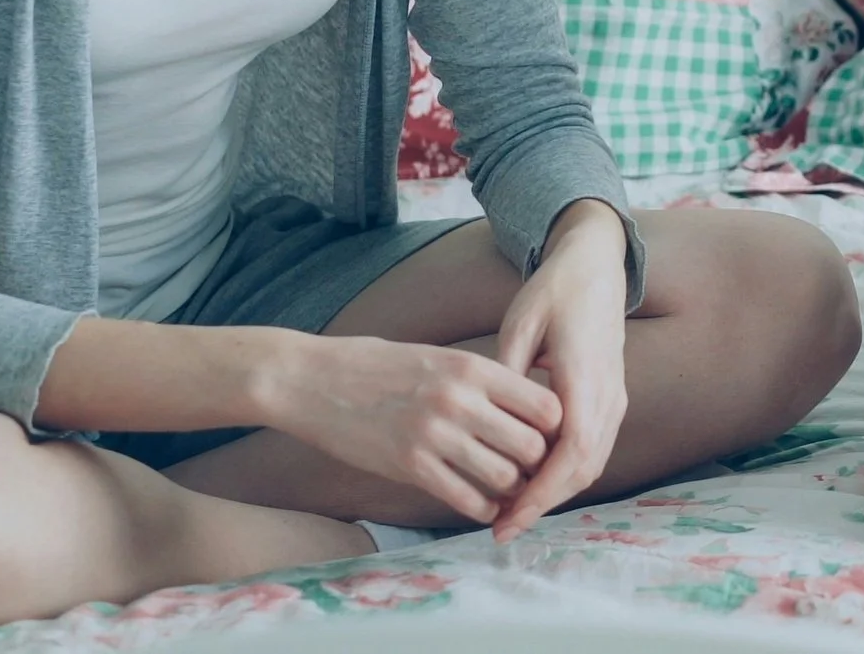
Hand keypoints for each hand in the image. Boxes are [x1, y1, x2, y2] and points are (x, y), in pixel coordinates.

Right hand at [266, 333, 561, 526]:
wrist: (310, 380)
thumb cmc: (374, 365)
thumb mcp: (435, 356)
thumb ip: (477, 378)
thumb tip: (522, 403)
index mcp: (471, 367)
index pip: (544, 404)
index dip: (552, 427)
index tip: (545, 436)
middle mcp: (460, 399)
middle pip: (532, 445)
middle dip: (538, 463)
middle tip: (534, 472)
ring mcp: (435, 435)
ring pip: (504, 477)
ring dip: (513, 489)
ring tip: (510, 491)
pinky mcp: (409, 466)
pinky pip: (466, 499)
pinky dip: (483, 508)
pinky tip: (483, 505)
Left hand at [488, 200, 632, 541]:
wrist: (597, 266)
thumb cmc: (555, 289)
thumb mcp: (521, 322)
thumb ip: (505, 372)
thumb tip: (483, 421)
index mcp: (585, 374)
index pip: (572, 451)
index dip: (542, 491)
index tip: (508, 516)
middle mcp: (608, 393)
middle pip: (584, 468)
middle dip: (543, 504)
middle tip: (501, 528)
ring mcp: (615, 398)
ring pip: (592, 464)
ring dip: (555, 493)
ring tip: (512, 512)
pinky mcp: (612, 399)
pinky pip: (594, 449)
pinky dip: (566, 474)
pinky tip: (533, 483)